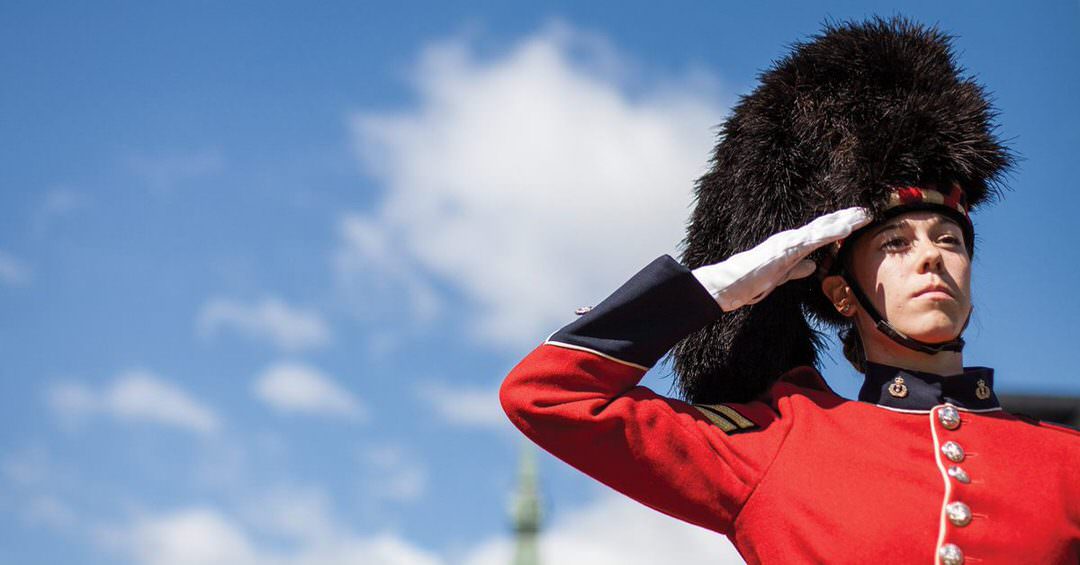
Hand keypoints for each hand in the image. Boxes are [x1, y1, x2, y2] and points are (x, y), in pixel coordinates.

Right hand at [692, 207, 871, 310]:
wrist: (732, 282)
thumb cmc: (751, 280)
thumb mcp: (780, 275)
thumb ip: (797, 269)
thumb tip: (812, 266)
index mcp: (791, 245)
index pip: (819, 233)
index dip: (837, 225)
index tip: (855, 220)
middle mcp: (792, 238)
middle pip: (824, 226)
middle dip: (845, 218)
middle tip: (866, 210)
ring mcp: (790, 241)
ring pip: (822, 228)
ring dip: (844, 220)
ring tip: (863, 214)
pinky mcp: (788, 248)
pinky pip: (815, 239)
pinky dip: (832, 232)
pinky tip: (846, 227)